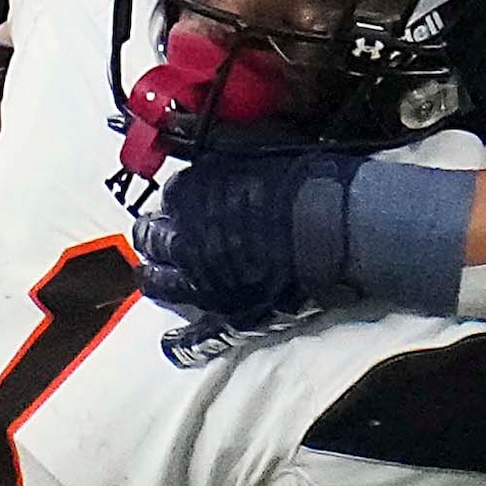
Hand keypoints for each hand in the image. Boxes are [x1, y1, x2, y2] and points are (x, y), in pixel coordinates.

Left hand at [131, 146, 369, 323]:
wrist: (332, 227)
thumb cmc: (304, 183)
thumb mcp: (256, 147)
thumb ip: (225, 152)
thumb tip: (214, 144)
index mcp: (189, 196)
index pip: (171, 195)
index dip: (179, 198)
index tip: (185, 199)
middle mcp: (185, 241)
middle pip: (154, 239)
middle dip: (155, 234)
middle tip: (159, 233)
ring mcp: (202, 282)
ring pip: (159, 283)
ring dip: (154, 276)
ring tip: (153, 273)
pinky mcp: (225, 316)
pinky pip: (193, 337)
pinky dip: (179, 341)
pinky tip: (170, 342)